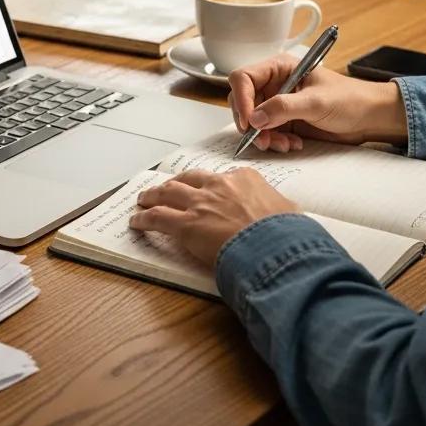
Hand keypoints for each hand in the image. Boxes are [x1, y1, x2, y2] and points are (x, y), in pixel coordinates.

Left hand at [129, 167, 299, 266]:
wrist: (275, 247)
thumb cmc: (286, 234)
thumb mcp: (290, 212)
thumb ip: (281, 208)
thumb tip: (288, 214)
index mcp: (244, 179)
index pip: (220, 178)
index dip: (208, 185)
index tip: (204, 190)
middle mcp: (219, 185)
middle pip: (189, 179)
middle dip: (175, 184)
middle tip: (166, 189)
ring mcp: (200, 203)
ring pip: (168, 192)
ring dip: (153, 195)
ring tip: (144, 199)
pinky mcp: (186, 224)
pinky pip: (157, 217)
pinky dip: (143, 218)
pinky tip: (136, 222)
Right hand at [227, 55, 407, 151]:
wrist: (369, 118)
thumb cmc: (350, 99)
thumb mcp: (316, 102)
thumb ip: (284, 108)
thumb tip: (255, 118)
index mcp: (279, 68)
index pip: (243, 78)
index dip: (241, 99)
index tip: (249, 122)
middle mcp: (274, 85)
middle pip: (243, 102)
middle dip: (251, 123)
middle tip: (263, 139)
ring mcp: (278, 104)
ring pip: (253, 122)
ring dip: (264, 137)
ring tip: (284, 144)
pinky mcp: (284, 122)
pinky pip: (266, 134)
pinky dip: (274, 142)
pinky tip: (293, 144)